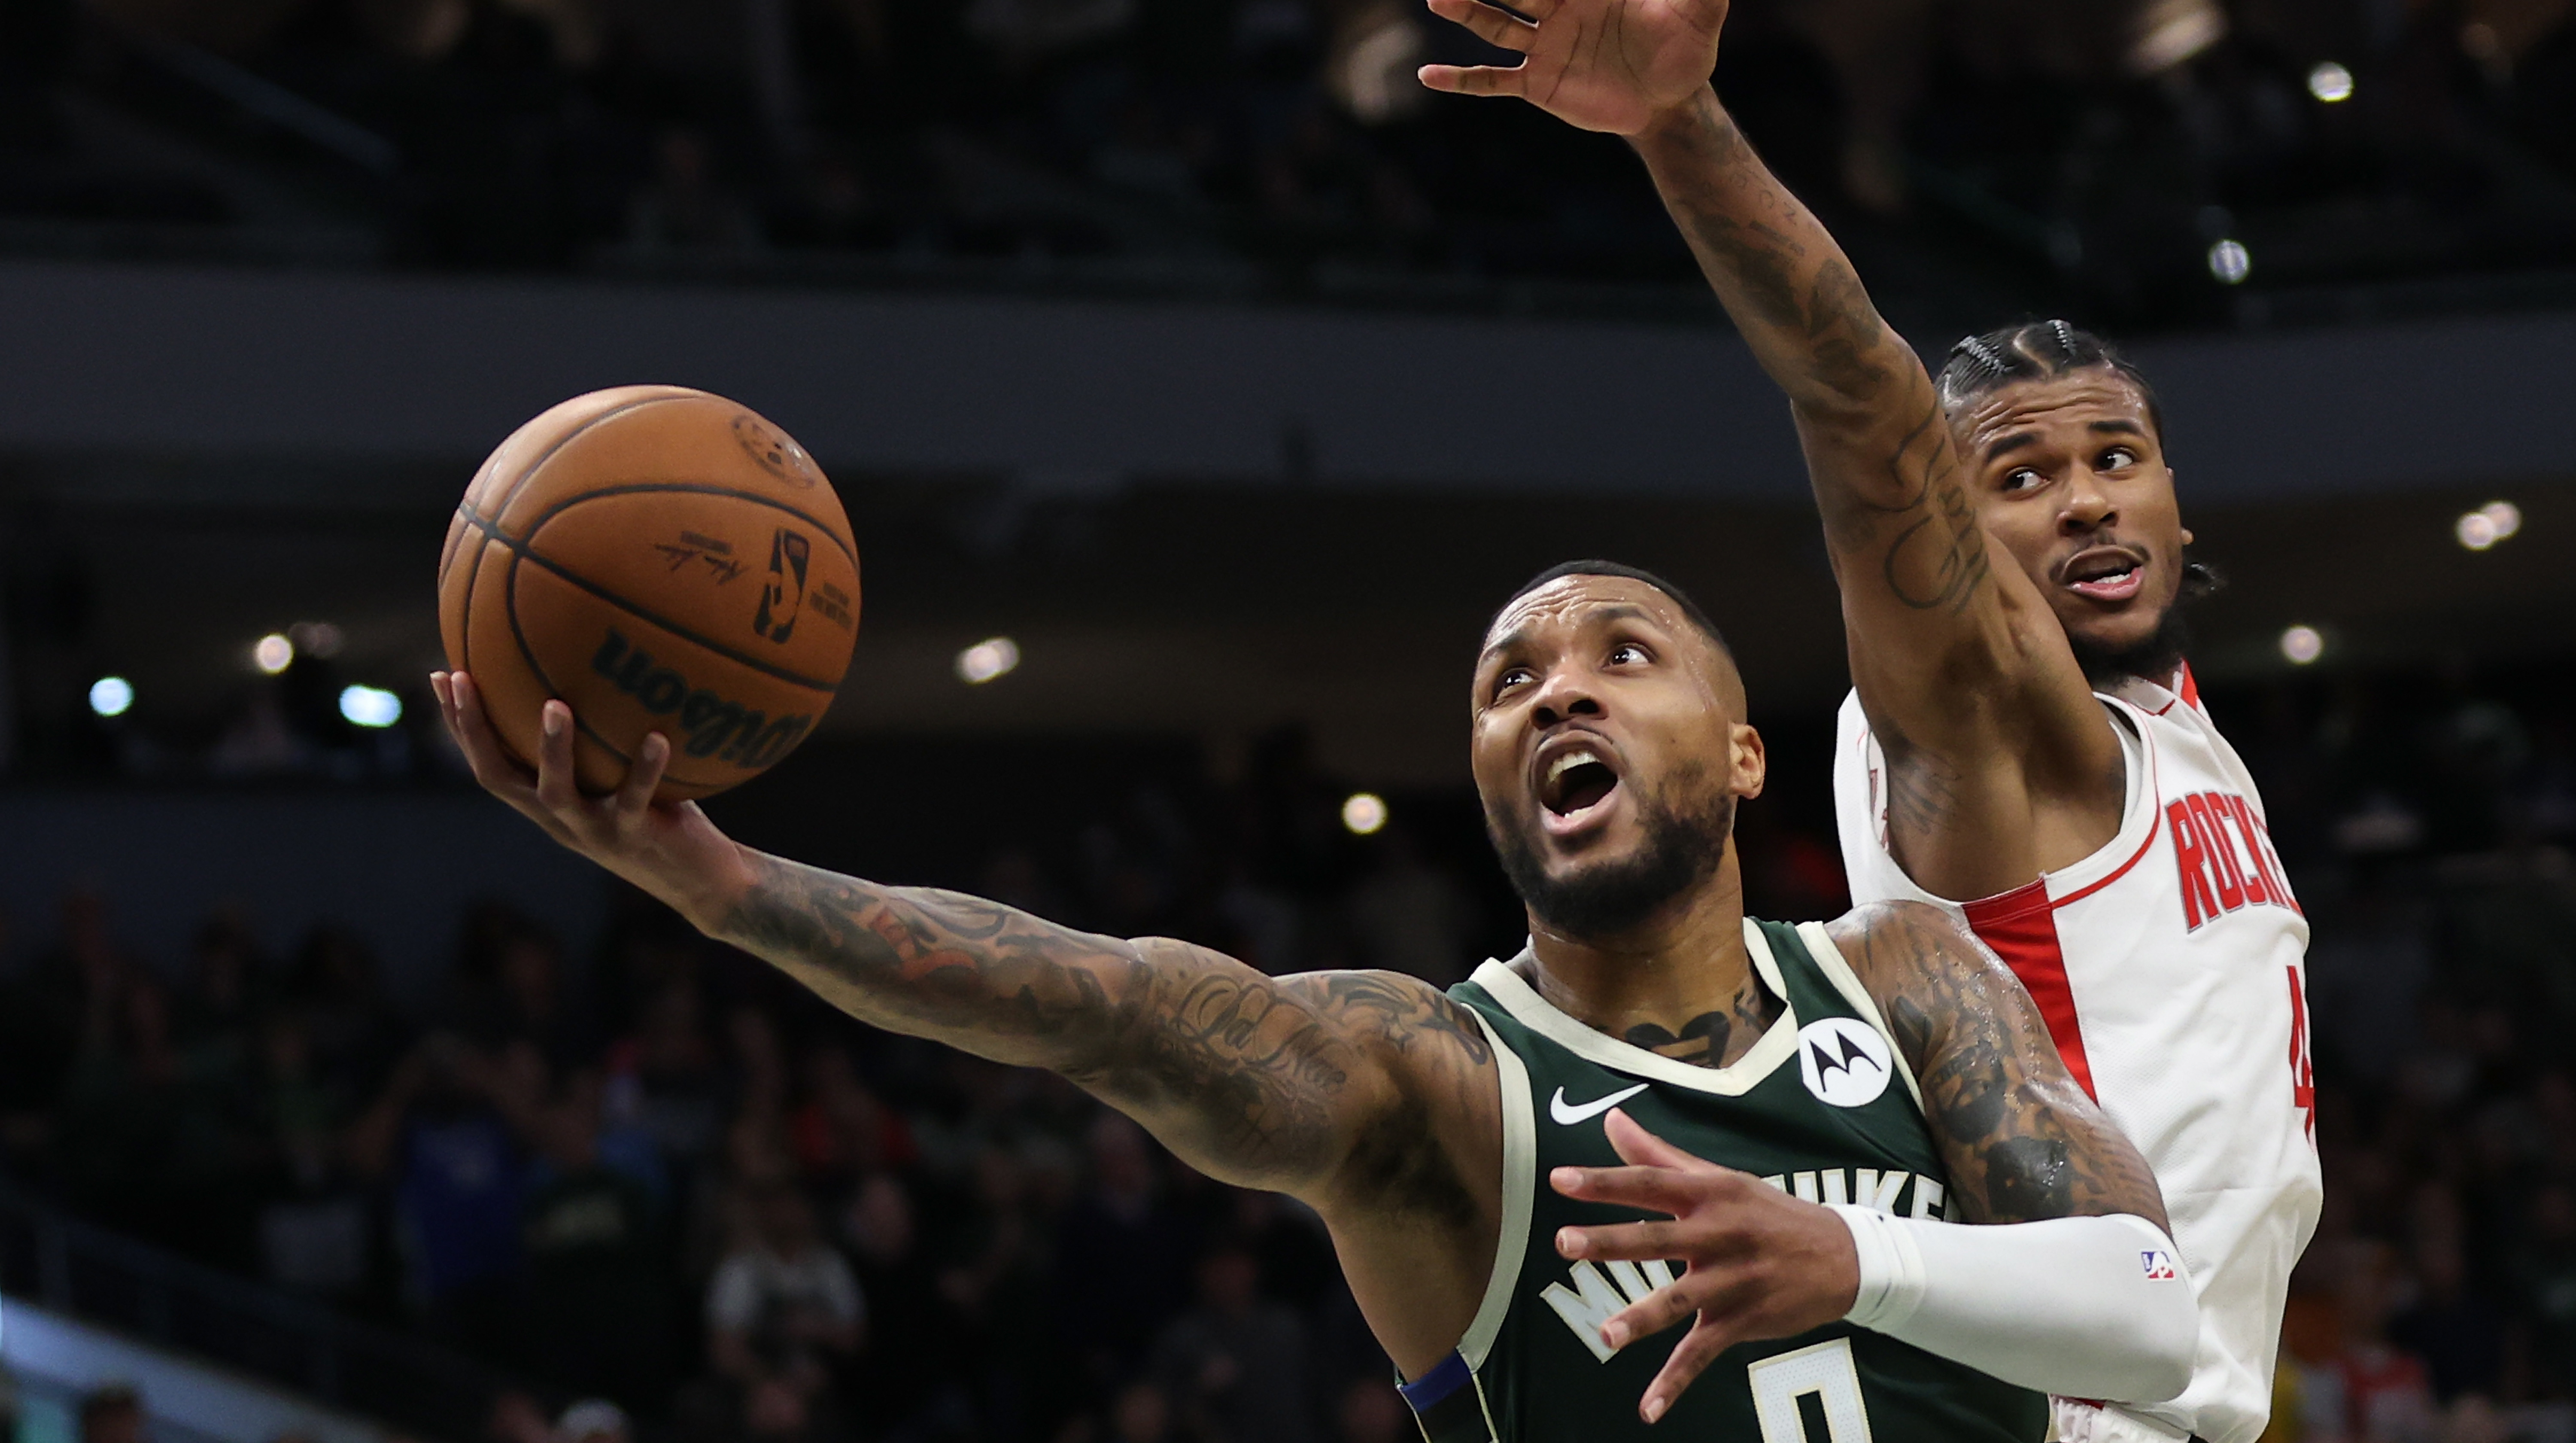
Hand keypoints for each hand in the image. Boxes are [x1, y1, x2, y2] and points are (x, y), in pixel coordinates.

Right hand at [430, 671, 755, 928]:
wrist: (700, 882)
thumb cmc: (662, 817)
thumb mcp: (619, 779)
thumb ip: (601, 744)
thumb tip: (598, 677)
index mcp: (546, 804)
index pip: (488, 762)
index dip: (461, 725)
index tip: (443, 674)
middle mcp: (559, 820)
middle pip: (498, 777)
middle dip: (474, 730)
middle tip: (463, 679)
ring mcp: (594, 831)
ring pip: (557, 792)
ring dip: (553, 749)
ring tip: (555, 705)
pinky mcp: (635, 836)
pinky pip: (636, 799)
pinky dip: (646, 768)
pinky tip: (658, 736)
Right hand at [1417, 0, 1724, 134]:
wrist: (1672, 104)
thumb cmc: (1686, 52)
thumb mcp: (1701, 14)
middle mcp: (1559, 9)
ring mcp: (1545, 46)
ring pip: (1494, 23)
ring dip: (1466, 10)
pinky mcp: (1539, 83)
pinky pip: (1492, 81)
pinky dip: (1461, 81)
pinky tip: (1429, 77)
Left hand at [1551, 1109, 1858, 1423]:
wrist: (1843, 1255)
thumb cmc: (1767, 1212)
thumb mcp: (1719, 1178)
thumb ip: (1658, 1154)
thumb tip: (1610, 1119)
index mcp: (1709, 1194)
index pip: (1649, 1182)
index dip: (1604, 1181)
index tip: (1559, 1179)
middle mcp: (1719, 1234)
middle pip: (1658, 1237)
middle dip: (1612, 1241)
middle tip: (1564, 1241)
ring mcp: (1733, 1280)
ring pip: (1681, 1300)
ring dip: (1643, 1318)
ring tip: (1606, 1335)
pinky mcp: (1743, 1321)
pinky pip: (1703, 1354)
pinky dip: (1675, 1383)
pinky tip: (1648, 1409)